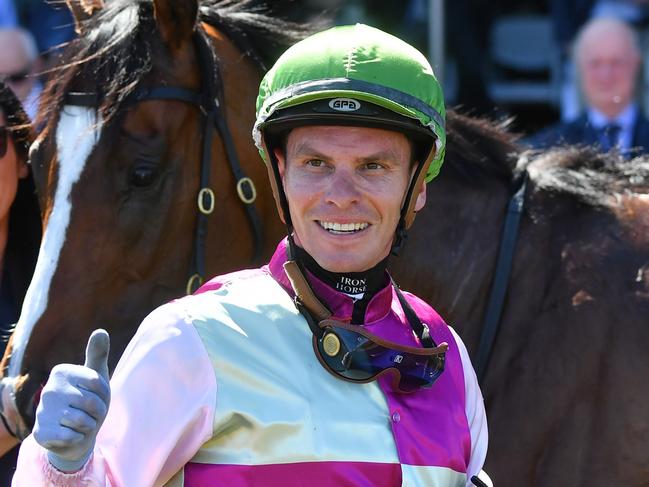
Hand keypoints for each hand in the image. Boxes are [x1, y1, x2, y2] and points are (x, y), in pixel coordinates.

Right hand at [33, 329, 110, 471]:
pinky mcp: (41, 433)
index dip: (103, 394)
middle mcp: (49, 389)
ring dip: (89, 426)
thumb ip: (98, 354)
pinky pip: (73, 436)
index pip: (98, 382)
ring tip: (81, 424)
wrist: (75, 435)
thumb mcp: (96, 377)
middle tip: (89, 413)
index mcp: (62, 371)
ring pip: (84, 421)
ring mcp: (42, 411)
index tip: (95, 395)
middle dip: (98, 412)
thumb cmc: (88, 401)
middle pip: (91, 402)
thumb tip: (101, 331)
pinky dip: (78, 438)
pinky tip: (70, 435)